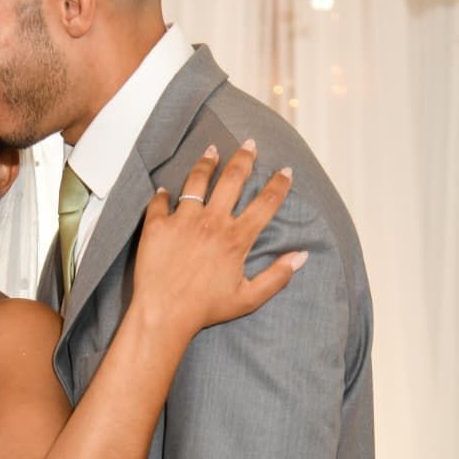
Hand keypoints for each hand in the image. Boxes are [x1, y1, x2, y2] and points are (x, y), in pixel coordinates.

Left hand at [133, 140, 304, 346]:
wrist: (163, 314)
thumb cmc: (206, 309)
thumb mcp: (249, 298)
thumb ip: (277, 276)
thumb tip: (301, 256)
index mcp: (236, 238)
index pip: (265, 203)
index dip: (278, 185)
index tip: (285, 171)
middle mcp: (212, 222)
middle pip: (232, 179)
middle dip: (244, 158)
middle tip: (249, 144)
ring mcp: (183, 221)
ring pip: (197, 181)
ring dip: (207, 163)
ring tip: (211, 150)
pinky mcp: (157, 226)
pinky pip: (160, 201)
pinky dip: (163, 194)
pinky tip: (165, 189)